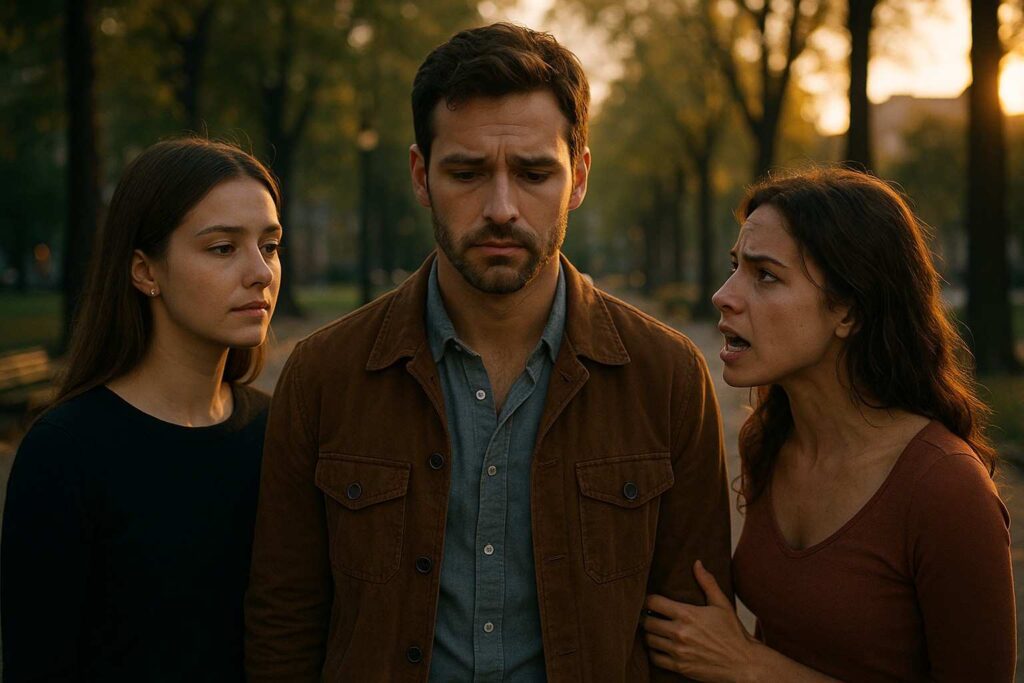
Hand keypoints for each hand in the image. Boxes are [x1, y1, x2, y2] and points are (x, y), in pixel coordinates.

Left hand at [643, 560, 759, 681]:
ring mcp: (679, 651)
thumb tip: (697, 563)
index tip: (650, 602)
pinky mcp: (680, 667)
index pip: (653, 602)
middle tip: (650, 617)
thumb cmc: (733, 633)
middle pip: (647, 622)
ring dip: (649, 635)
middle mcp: (680, 632)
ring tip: (654, 631)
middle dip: (647, 618)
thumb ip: (707, 582)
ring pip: (649, 640)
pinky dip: (654, 653)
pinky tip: (659, 647)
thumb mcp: (722, 604)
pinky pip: (655, 658)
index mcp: (687, 614)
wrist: (743, 662)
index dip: (648, 600)